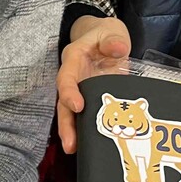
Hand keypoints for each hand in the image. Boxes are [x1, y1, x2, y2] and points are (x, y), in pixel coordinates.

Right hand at [56, 15, 131, 152]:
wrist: (108, 39)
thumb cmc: (106, 35)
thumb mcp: (112, 31)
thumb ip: (114, 39)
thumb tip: (117, 48)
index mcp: (74, 59)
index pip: (67, 77)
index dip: (69, 92)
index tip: (77, 106)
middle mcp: (73, 77)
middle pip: (63, 103)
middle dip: (65, 124)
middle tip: (70, 144)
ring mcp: (81, 90)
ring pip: (71, 113)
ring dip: (73, 132)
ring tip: (74, 150)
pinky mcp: (91, 99)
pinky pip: (87, 116)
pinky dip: (87, 130)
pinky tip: (92, 146)